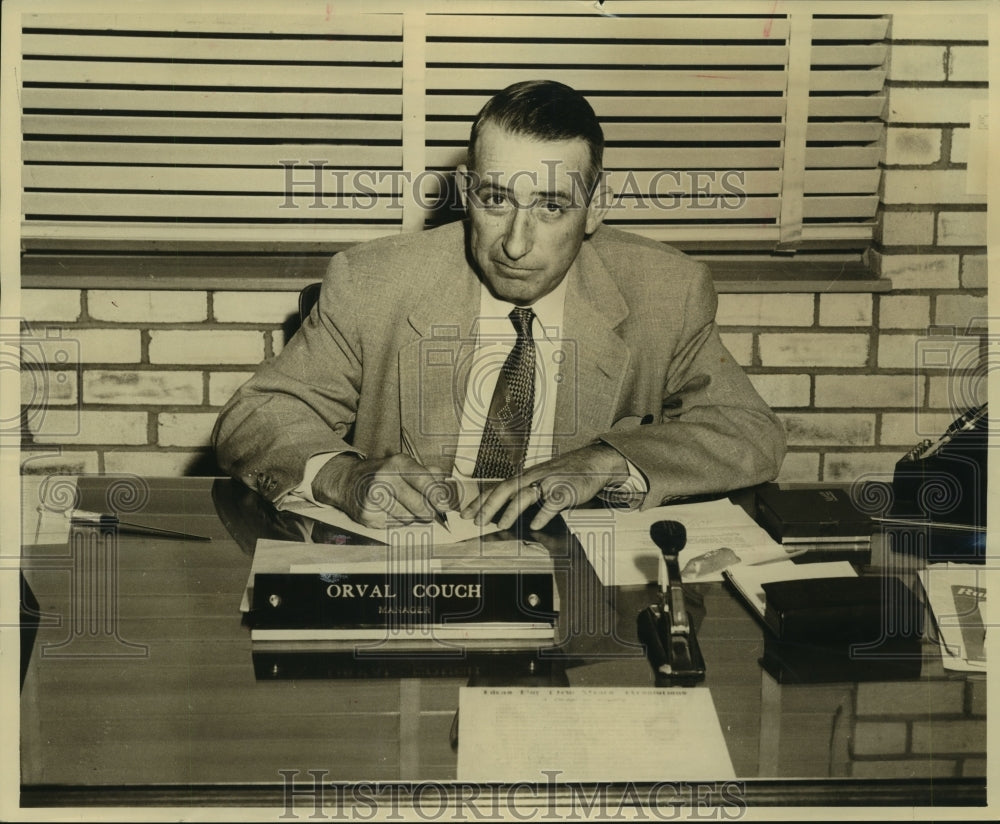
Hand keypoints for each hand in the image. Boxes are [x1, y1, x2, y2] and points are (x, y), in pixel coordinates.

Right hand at [312, 453, 450, 528]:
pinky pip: (395, 526)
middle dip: (428, 511)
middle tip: (428, 511)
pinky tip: (390, 511)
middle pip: (419, 505)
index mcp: (397, 463)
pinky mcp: (368, 516)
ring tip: (402, 506)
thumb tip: (446, 485)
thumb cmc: (382, 474)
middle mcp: (384, 478)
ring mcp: (374, 498)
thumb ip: (427, 473)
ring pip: (409, 518)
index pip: (424, 481)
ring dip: (412, 517)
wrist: (347, 482)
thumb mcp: (403, 465)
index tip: (443, 504)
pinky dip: (397, 522)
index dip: (437, 495)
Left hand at [461, 443, 628, 530]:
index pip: (496, 488)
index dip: (480, 501)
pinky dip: (544, 514)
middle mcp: (534, 477)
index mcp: (525, 477)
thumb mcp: (538, 481)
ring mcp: (550, 482)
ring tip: (501, 525)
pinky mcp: (567, 490)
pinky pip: (553, 502)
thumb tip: (499, 511)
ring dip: (511, 510)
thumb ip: (521, 494)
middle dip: (489, 506)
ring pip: (526, 494)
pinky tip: (536, 524)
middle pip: (506, 489)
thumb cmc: (563, 474)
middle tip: (477, 522)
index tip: (465, 514)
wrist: (592, 462)